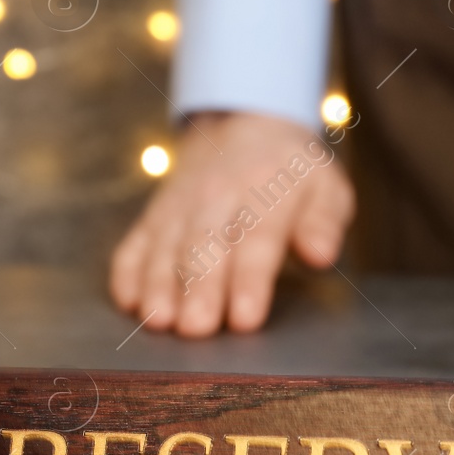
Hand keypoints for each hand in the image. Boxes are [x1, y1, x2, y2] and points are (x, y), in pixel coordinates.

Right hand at [110, 111, 354, 336]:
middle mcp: (216, 197)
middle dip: (199, 289)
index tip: (246, 318)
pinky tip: (128, 302)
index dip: (250, 281)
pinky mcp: (153, 217)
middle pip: (205, 247)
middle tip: (197, 329)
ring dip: (159, 284)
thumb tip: (320, 255)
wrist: (244, 126)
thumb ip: (324, 223)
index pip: (257, 239)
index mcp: (266, 190)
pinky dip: (128, 271)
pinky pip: (135, 243)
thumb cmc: (291, 175)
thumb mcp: (326, 188)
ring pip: (166, 248)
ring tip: (158, 320)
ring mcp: (180, 207)